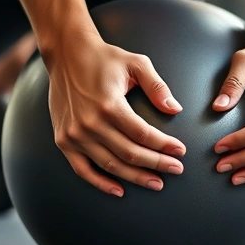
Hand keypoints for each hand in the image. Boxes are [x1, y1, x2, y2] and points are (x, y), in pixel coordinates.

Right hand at [45, 35, 185, 196]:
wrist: (66, 54)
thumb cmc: (104, 58)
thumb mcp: (136, 63)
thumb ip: (157, 86)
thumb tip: (175, 109)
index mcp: (109, 105)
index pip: (143, 134)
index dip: (164, 145)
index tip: (180, 152)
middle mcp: (90, 123)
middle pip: (130, 153)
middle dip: (157, 164)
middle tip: (176, 169)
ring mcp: (75, 135)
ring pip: (111, 165)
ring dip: (136, 177)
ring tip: (157, 183)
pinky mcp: (64, 140)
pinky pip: (83, 169)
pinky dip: (100, 183)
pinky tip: (119, 190)